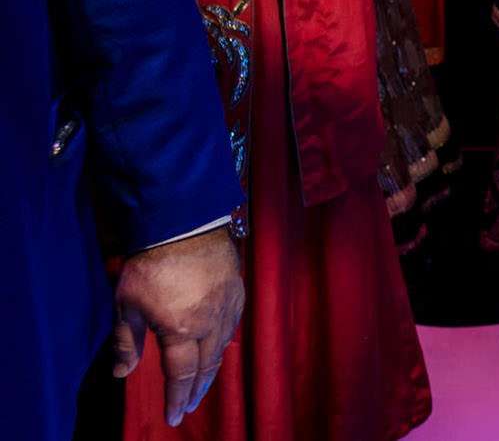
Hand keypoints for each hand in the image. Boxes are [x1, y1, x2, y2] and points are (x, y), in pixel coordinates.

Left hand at [111, 227, 244, 425]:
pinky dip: (224, 341)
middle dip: (197, 390)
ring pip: (223, 346)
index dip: (176, 398)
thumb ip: (126, 341)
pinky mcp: (237, 289)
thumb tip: (120, 373)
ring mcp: (227, 306)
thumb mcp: (127, 304)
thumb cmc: (150, 264)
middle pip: (207, 365)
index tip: (173, 417)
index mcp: (182, 330)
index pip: (181, 374)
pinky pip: (233, 324)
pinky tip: (219, 344)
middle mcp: (209, 323)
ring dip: (213, 368)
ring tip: (203, 381)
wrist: (184, 222)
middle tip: (189, 406)